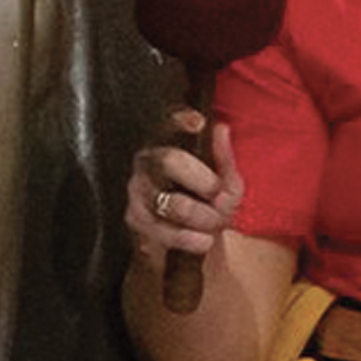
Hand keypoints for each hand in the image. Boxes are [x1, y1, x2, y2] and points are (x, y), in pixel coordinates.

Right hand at [123, 110, 241, 278]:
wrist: (191, 240)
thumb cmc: (208, 202)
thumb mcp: (226, 181)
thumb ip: (226, 159)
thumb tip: (221, 129)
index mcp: (169, 143)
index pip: (170, 124)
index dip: (181, 119)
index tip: (199, 123)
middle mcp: (148, 161)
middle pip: (170, 160)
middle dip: (205, 183)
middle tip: (223, 199)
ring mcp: (137, 189)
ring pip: (170, 201)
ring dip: (202, 216)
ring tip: (217, 223)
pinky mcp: (134, 218)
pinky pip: (162, 230)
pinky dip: (187, 238)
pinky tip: (204, 241)